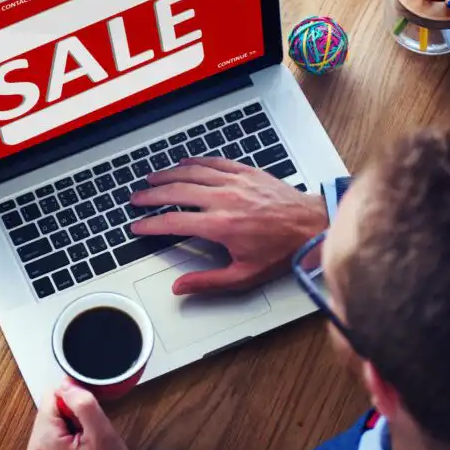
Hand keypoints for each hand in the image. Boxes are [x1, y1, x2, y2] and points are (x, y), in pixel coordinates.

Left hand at [25, 380, 135, 449]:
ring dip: (69, 427)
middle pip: (50, 410)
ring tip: (84, 444)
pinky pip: (52, 438)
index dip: (73, 400)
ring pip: (52, 423)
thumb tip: (68, 384)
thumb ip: (84, 404)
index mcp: (43, 442)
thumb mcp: (103, 435)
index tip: (86, 418)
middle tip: (87, 435)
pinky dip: (66, 439)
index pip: (51, 396)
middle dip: (70, 416)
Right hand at [130, 156, 327, 294]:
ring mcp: (234, 182)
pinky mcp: (246, 172)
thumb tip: (180, 287)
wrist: (312, 226)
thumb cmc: (282, 251)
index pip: (173, 222)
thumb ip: (208, 282)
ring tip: (151, 179)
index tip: (137, 226)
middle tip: (136, 198)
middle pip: (176, 192)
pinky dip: (194, 161)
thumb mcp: (245, 276)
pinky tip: (183, 163)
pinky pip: (213, 162)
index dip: (150, 224)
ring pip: (191, 173)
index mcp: (220, 225)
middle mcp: (224, 199)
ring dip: (167, 175)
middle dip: (151, 195)